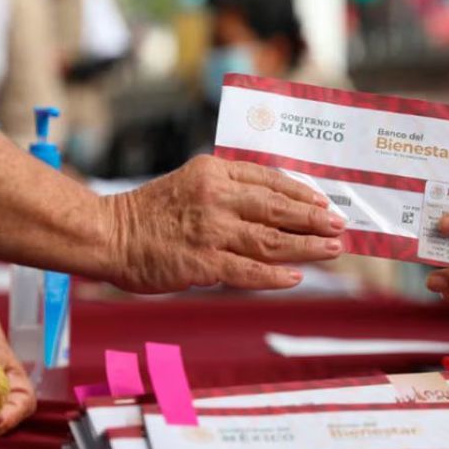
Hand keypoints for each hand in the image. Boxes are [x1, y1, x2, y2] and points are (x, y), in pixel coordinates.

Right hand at [102, 155, 345, 292]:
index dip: (302, 192)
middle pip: (278, 208)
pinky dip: (275, 276)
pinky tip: (297, 276)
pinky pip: (248, 271)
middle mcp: (216, 197)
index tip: (325, 202)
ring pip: (271, 240)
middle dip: (314, 219)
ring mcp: (211, 231)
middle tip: (339, 226)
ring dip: (306, 246)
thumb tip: (277, 205)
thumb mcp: (192, 183)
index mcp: (215, 172)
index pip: (270, 180)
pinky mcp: (203, 262)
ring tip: (332, 250)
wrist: (109, 234)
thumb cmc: (152, 212)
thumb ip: (230, 189)